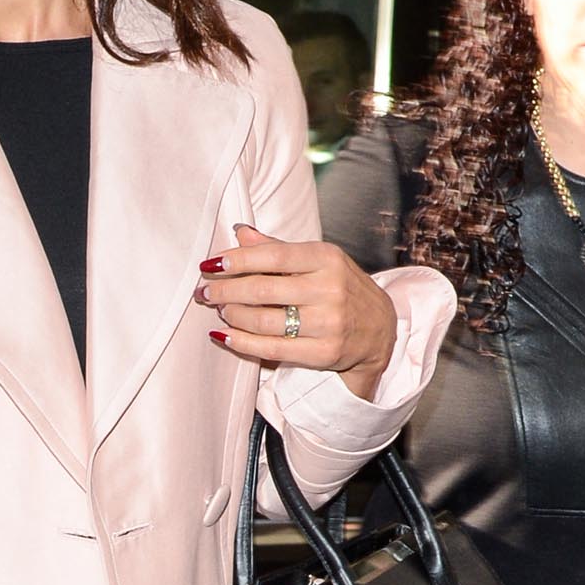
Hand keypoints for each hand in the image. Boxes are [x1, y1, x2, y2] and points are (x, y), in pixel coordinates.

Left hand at [198, 224, 397, 400]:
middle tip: (204, 292)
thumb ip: (278, 248)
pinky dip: (242, 343)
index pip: (272, 254)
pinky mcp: (323, 352)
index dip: (236, 260)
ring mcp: (328, 323)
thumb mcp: (317, 261)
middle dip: (225, 290)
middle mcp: (329, 289)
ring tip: (218, 310)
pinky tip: (224, 335)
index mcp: (326, 258)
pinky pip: (272, 349)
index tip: (209, 264)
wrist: (380, 330)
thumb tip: (239, 232)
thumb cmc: (340, 288)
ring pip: (264, 320)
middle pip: (263, 289)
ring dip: (233, 315)